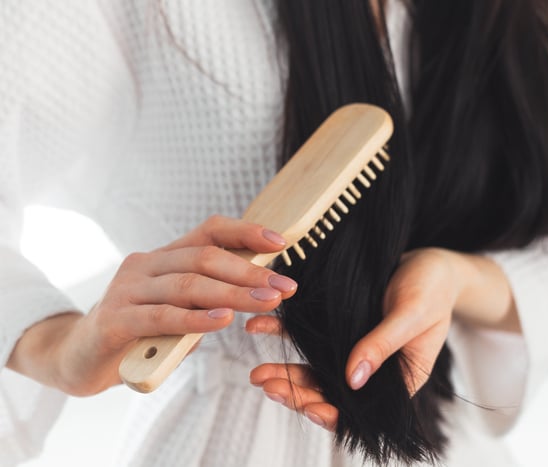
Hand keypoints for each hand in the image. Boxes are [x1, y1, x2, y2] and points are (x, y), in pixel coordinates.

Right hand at [12, 216, 297, 395]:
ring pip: (188, 285)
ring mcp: (127, 289)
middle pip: (205, 258)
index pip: (208, 232)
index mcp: (163, 257)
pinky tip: (223, 322)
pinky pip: (161, 316)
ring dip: (233, 294)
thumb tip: (255, 294)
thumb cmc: (138, 332)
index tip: (280, 243)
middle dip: (250, 273)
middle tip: (284, 288)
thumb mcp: (177, 310)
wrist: (78, 358)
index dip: (245, 233)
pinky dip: (195, 319)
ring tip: (267, 303)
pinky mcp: (114, 319)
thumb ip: (206, 301)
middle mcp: (145, 264)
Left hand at [247, 247, 461, 430]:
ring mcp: (354, 349)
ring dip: (285, 372)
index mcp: (398, 379)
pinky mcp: (340, 327)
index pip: (361, 409)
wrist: (429, 260)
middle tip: (266, 384)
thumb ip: (383, 345)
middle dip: (297, 392)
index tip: (307, 408)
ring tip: (257, 372)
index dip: (333, 412)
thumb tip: (352, 381)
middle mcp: (373, 370)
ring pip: (314, 369)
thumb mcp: (412, 314)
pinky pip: (309, 336)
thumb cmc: (433, 287)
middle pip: (330, 391)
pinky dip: (285, 333)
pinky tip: (261, 327)